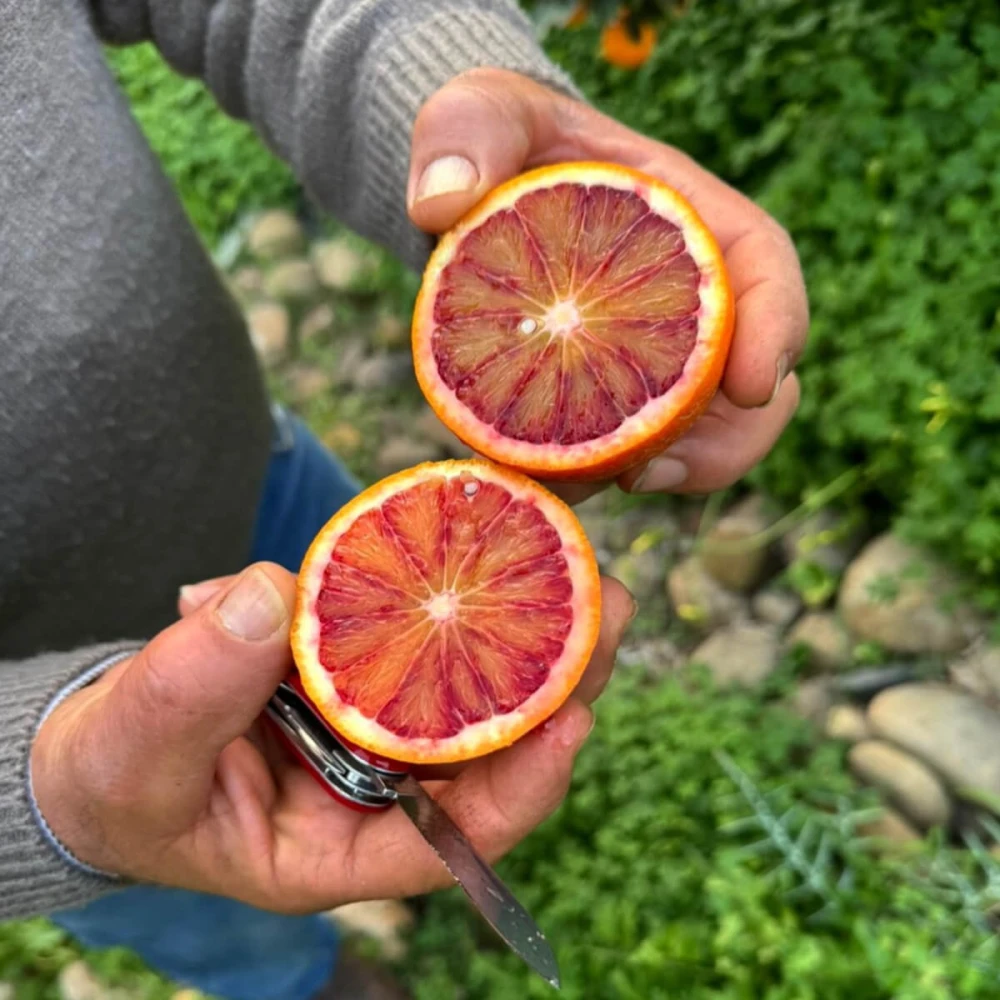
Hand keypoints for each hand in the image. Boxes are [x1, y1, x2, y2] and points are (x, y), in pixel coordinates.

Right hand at [31, 564, 632, 912]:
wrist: (104, 741)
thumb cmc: (120, 776)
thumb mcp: (136, 750)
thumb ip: (190, 686)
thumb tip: (267, 596)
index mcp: (336, 849)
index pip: (447, 841)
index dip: (519, 790)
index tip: (571, 722)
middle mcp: (372, 791)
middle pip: (485, 749)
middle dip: (555, 683)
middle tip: (610, 605)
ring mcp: (370, 726)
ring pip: (466, 685)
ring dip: (525, 628)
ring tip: (577, 561)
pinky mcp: (356, 669)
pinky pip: (415, 635)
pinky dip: (445, 593)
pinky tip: (483, 540)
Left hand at [407, 69, 807, 502]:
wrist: (470, 200)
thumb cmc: (494, 144)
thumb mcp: (478, 111)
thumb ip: (465, 132)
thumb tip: (442, 203)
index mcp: (687, 218)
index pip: (764, 269)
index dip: (778, 328)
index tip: (756, 384)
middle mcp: (685, 296)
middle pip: (753, 379)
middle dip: (727, 438)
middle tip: (652, 472)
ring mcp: (651, 353)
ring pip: (699, 432)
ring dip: (664, 472)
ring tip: (595, 488)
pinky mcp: (606, 394)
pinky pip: (623, 449)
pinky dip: (599, 476)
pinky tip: (549, 485)